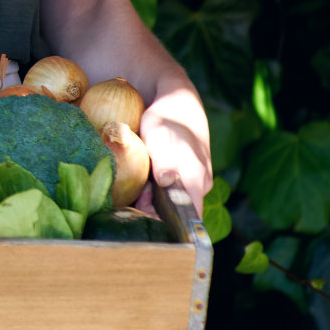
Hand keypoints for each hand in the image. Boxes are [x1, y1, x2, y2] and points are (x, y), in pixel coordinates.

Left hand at [137, 85, 211, 217]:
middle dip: (151, 212)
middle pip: (175, 213)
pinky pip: (167, 192)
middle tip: (131, 200)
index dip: (168, 228)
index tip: (144, 225)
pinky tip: (137, 183)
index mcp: (197, 180)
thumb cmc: (167, 117)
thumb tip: (166, 181)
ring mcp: (192, 182)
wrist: (176, 101)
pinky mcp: (182, 178)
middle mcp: (198, 186)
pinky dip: (151, 191)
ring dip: (149, 200)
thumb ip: (164, 159)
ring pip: (169, 202)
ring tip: (134, 188)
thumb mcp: (159, 134)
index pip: (189, 219)